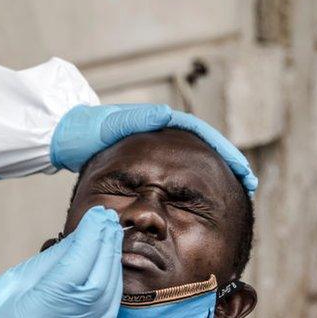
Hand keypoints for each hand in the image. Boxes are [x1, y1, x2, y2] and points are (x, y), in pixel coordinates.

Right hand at [0, 206, 122, 317]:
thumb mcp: (13, 280)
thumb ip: (52, 260)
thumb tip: (81, 236)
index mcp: (38, 312)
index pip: (76, 268)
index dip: (90, 238)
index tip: (97, 214)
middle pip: (98, 280)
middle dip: (105, 245)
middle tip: (107, 218)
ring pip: (109, 295)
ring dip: (112, 262)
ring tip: (109, 235)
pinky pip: (108, 310)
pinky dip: (112, 283)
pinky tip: (108, 264)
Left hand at [50, 104, 257, 194]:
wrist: (68, 136)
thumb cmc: (88, 130)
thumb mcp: (112, 124)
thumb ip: (137, 119)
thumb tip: (166, 115)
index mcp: (160, 122)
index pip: (202, 135)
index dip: (225, 153)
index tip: (242, 171)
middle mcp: (163, 133)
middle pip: (204, 150)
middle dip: (227, 165)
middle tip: (248, 185)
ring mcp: (156, 148)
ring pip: (192, 163)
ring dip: (214, 176)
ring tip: (234, 193)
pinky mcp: (147, 163)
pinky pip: (176, 174)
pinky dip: (191, 184)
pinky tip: (199, 202)